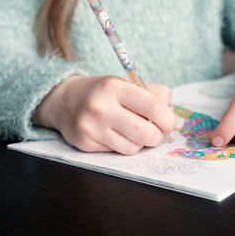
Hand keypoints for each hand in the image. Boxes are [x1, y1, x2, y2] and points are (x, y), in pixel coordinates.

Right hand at [32, 75, 175, 154]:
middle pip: (146, 134)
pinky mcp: (85, 144)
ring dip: (139, 141)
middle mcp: (100, 108)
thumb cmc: (104, 92)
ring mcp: (91, 128)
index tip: (168, 122)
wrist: (64, 100)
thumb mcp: (127, 83)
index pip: (153, 107)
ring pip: (134, 147)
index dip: (168, 119)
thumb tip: (170, 114)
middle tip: (155, 131)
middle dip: (157, 136)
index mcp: (114, 87)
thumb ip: (154, 94)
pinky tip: (114, 133)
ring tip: (131, 129)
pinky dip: (122, 145)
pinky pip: (118, 152)